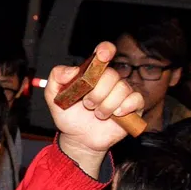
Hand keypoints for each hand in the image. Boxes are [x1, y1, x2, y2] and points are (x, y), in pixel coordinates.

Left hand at [45, 42, 143, 163]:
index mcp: (92, 73)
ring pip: (123, 88)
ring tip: (98, 114)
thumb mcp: (54, 97)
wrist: (78, 139)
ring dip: (107, 105)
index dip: (105, 50)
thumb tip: (73, 70)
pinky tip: (116, 115)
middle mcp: (109, 80)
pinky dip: (125, 107)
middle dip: (97, 93)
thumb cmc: (69, 116)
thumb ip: (57, 78)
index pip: (104, 52)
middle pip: (111, 75)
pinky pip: (136, 99)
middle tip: (88, 105)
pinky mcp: (133, 106)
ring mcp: (122, 92)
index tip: (103, 55)